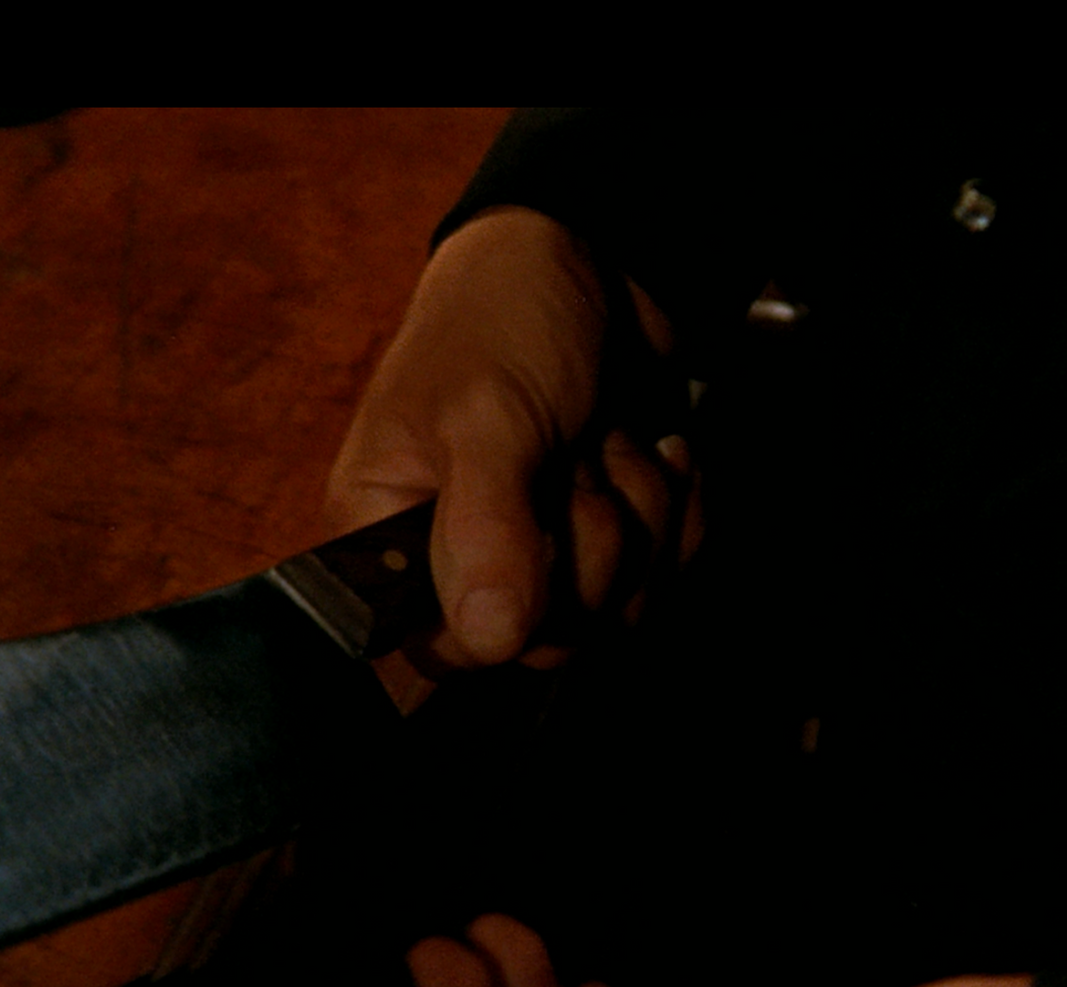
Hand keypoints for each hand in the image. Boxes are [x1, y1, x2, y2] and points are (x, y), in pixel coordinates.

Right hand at [325, 207, 701, 682]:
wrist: (588, 256)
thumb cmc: (503, 321)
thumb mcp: (484, 417)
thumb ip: (482, 529)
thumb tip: (489, 639)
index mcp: (389, 535)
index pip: (450, 649)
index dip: (514, 610)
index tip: (534, 526)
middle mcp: (460, 560)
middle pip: (550, 639)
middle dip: (592, 542)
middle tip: (575, 458)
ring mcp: (541, 552)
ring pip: (617, 611)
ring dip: (640, 514)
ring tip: (607, 441)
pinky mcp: (607, 539)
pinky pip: (664, 576)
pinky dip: (677, 508)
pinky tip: (650, 449)